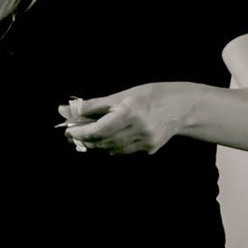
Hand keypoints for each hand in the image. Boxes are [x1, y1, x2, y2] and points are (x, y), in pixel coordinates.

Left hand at [61, 83, 188, 154]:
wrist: (183, 107)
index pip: (98, 129)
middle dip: (85, 139)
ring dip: (96, 144)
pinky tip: (108, 139)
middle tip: (73, 134)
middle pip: (102, 141)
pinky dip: (111, 146)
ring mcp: (145, 142)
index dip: (80, 132)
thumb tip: (64, 110)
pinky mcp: (150, 149)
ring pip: (111, 149)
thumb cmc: (151, 96)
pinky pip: (123, 151)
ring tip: (88, 135)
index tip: (68, 130)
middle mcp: (138, 130)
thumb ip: (92, 105)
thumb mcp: (121, 95)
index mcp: (130, 112)